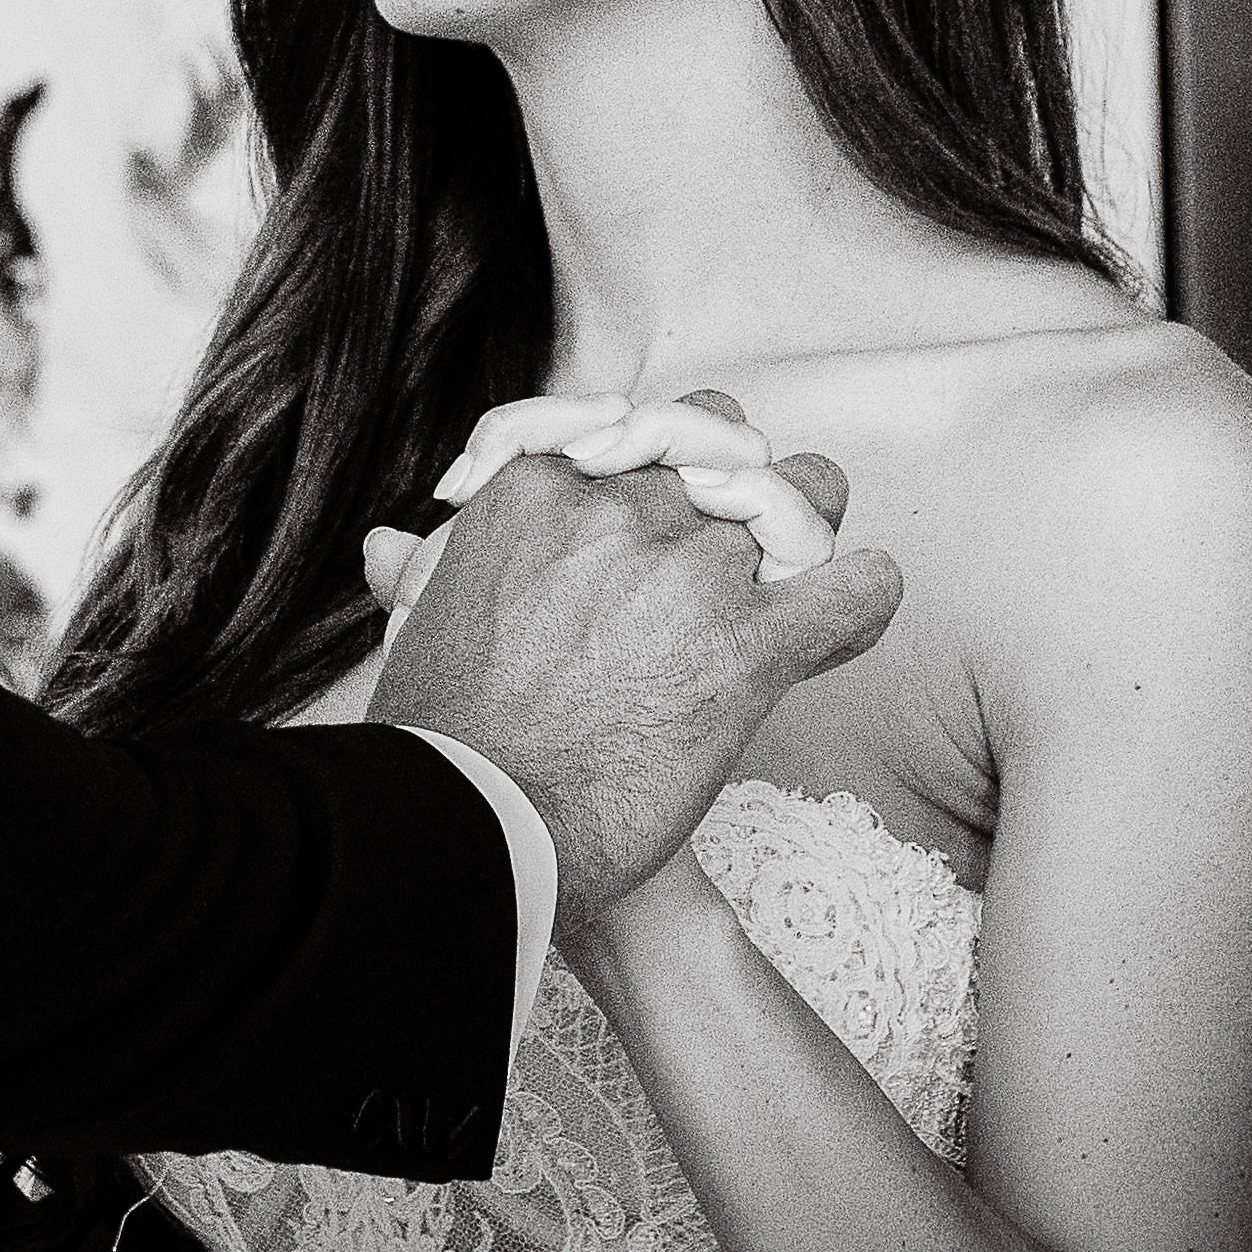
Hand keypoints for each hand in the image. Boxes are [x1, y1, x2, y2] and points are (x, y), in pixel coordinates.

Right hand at [364, 393, 900, 940]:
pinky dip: (859, 604)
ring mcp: (690, 568)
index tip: (656, 534)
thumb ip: (418, 569)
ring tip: (786, 598)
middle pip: (730, 442)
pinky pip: (859, 586)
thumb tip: (391, 543)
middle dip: (743, 489)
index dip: (664, 477)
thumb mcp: (417, 625)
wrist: (475, 825)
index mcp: (537, 487)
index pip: (638, 427)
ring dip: (805, 542)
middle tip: (735, 557)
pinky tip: (827, 635)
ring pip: (808, 499)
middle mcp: (620, 505)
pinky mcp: (751, 645)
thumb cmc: (439, 740)